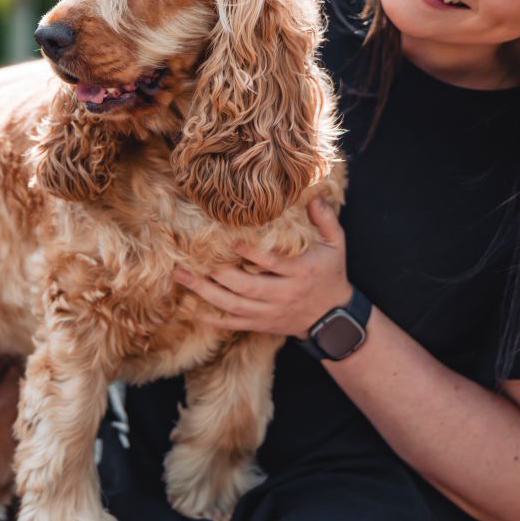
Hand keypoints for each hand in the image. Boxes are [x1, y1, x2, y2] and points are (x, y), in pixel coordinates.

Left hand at [173, 197, 352, 335]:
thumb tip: (314, 196)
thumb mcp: (337, 246)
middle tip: (191, 258)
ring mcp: (271, 312)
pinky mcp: (261, 324)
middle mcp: (284, 294)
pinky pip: (233, 323)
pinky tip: (189, 307)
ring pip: (234, 305)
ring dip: (205, 292)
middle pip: (247, 287)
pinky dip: (211, 318)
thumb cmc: (330, 274)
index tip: (227, 240)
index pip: (272, 263)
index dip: (250, 253)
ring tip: (182, 275)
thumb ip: (326, 220)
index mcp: (301, 272)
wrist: (333, 318)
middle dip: (218, 274)